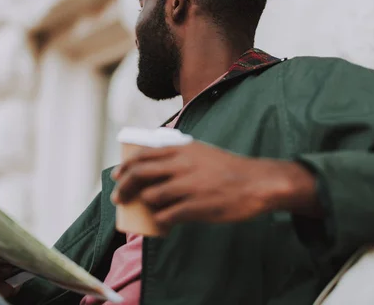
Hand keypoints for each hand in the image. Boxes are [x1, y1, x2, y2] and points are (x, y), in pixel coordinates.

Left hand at [111, 141, 320, 229]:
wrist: (256, 183)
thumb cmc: (228, 169)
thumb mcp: (201, 152)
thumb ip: (178, 155)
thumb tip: (152, 167)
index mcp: (181, 149)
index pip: (143, 155)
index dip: (125, 166)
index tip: (117, 176)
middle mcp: (181, 165)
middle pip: (140, 175)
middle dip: (124, 188)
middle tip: (119, 198)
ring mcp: (188, 187)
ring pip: (150, 197)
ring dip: (144, 206)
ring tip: (147, 211)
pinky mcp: (196, 207)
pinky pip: (166, 216)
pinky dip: (160, 221)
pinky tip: (162, 223)